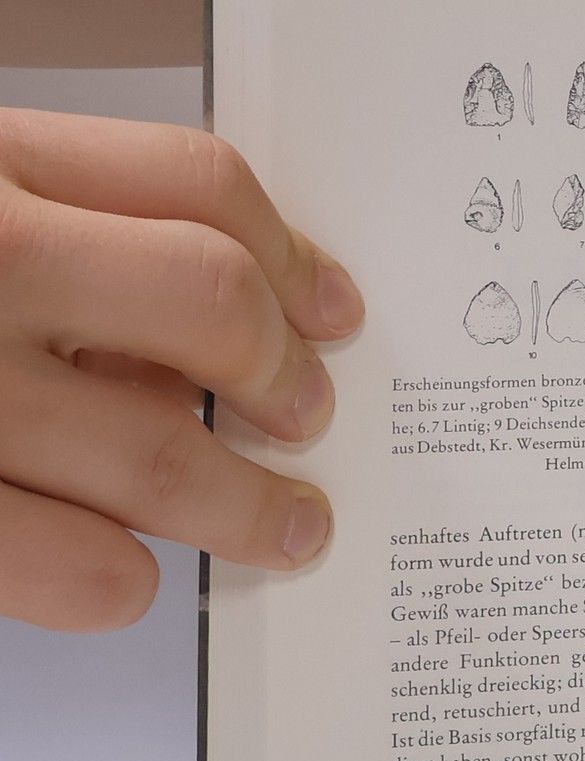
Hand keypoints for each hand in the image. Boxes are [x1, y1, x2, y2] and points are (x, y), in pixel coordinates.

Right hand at [0, 110, 361, 629]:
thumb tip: (219, 331)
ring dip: (249, 506)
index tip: (335, 311)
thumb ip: (74, 240)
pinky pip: (73, 565)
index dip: (288, 253)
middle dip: (283, 374)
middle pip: (206, 302)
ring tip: (290, 526)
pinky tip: (131, 570)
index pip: (190, 182)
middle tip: (310, 418)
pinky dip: (121, 578)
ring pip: (159, 455)